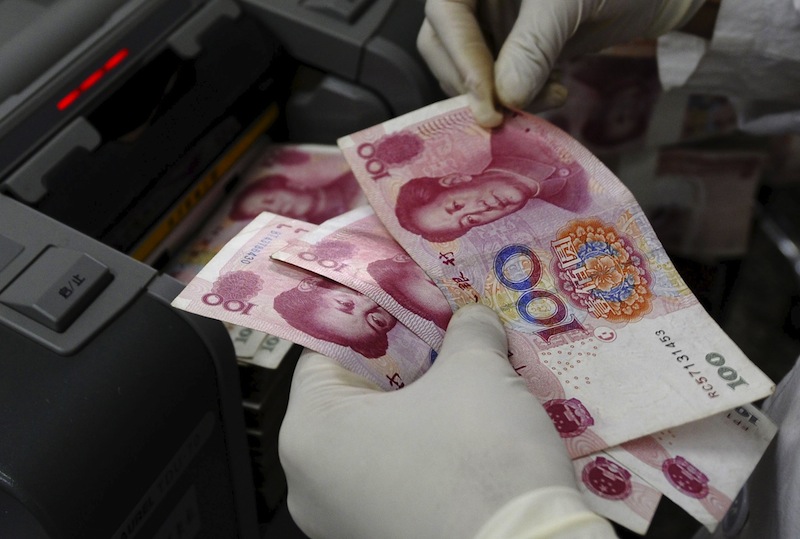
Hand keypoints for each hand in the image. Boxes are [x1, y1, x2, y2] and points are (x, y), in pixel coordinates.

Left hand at [279, 303, 580, 538]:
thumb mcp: (477, 372)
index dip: (378, 317)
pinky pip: (396, 479)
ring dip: (422, 408)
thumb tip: (471, 318)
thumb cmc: (483, 465)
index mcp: (309, 432)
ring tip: (468, 383)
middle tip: (448, 338)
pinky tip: (471, 435)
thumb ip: (466, 331)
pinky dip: (428, 451)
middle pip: (355, 395)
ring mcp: (342, 522)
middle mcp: (310, 484)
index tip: (413, 301)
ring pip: (379, 439)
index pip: (330, 349)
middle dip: (407, 363)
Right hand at [418, 0, 704, 126]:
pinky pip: (499, 81)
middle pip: (444, 42)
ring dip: (499, 96)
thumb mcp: (573, 1)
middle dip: (474, 82)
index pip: (445, 12)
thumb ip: (535, 44)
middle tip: (503, 115)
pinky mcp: (516, 47)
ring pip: (468, 68)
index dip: (460, 56)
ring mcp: (496, 20)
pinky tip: (556, 94)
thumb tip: (505, 98)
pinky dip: (521, 96)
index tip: (487, 102)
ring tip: (547, 98)